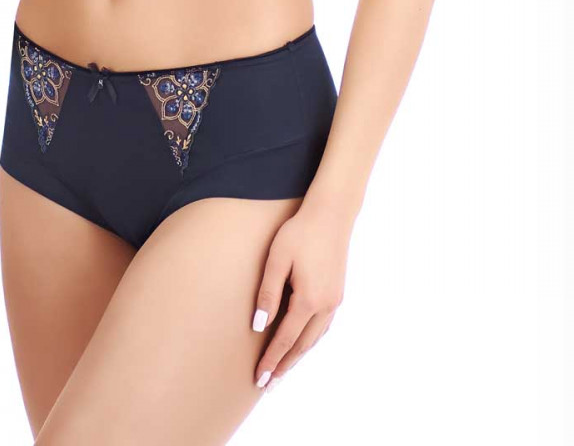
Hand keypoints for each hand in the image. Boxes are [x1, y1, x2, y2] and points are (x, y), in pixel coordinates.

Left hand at [251, 200, 353, 390]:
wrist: (331, 214)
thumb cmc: (299, 232)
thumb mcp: (277, 260)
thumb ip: (267, 294)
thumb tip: (259, 327)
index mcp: (309, 300)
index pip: (285, 339)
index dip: (271, 360)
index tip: (259, 378)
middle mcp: (326, 306)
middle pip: (302, 345)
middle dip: (284, 365)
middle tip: (267, 384)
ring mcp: (335, 300)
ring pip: (314, 338)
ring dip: (298, 356)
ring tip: (282, 369)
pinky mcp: (338, 293)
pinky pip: (322, 327)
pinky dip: (310, 340)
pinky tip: (302, 342)